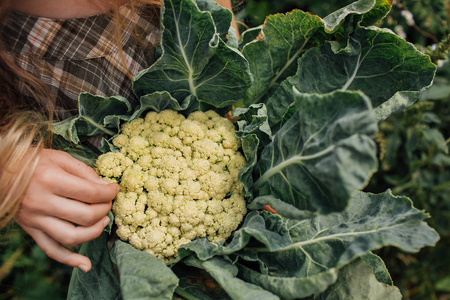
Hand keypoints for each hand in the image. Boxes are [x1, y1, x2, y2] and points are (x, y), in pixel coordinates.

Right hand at [15, 149, 118, 271]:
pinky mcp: (31, 230)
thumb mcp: (59, 158)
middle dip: (104, 210)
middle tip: (108, 203)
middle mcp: (43, 203)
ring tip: (103, 221)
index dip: (108, 193)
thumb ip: (84, 172)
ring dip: (94, 232)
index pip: (90, 193)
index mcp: (51, 180)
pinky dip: (69, 260)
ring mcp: (36, 220)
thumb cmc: (32, 162)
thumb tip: (105, 186)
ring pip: (72, 237)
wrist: (1, 173)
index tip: (114, 190)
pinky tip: (85, 265)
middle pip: (85, 216)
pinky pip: (51, 250)